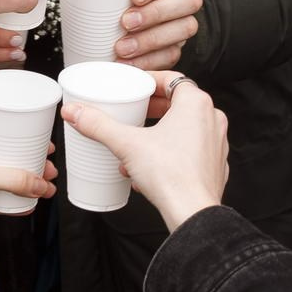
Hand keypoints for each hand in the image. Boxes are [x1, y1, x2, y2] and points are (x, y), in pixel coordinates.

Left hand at [0, 119, 56, 240]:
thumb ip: (12, 180)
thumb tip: (40, 185)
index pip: (0, 128)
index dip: (24, 137)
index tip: (43, 146)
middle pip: (2, 153)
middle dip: (26, 163)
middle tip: (46, 170)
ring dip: (17, 183)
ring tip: (39, 188)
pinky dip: (4, 201)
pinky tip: (21, 206)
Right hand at [62, 74, 228, 230]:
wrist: (192, 212)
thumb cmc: (170, 176)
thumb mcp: (126, 144)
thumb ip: (98, 125)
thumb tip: (75, 112)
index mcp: (196, 104)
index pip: (173, 79)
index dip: (151, 82)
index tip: (136, 88)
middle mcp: (212, 119)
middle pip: (179, 104)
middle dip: (153, 109)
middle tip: (134, 112)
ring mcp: (217, 143)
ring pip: (185, 128)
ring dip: (160, 132)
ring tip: (137, 144)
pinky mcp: (215, 164)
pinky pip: (191, 150)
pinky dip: (171, 152)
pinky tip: (150, 167)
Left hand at [116, 0, 200, 68]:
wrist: (125, 19)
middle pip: (188, 0)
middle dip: (156, 13)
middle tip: (125, 22)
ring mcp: (183, 22)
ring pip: (185, 28)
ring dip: (151, 39)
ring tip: (122, 47)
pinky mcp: (177, 47)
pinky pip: (172, 55)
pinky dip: (148, 60)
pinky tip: (129, 63)